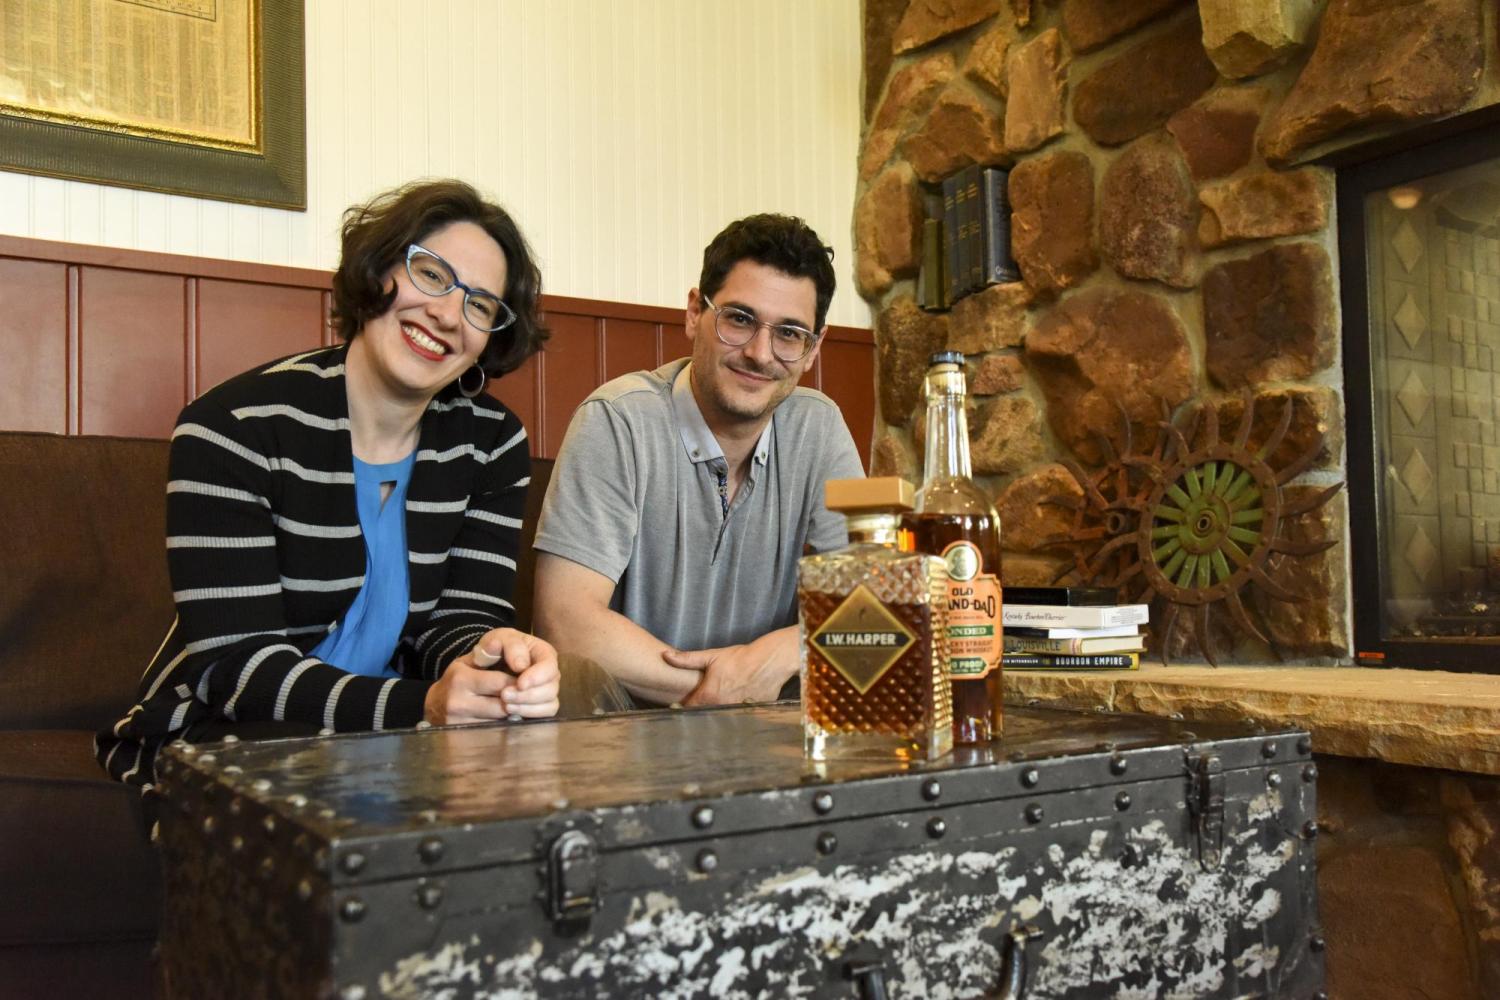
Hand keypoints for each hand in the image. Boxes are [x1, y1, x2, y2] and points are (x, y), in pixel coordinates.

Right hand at [424, 628, 560, 724]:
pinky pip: (493, 734)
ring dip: (512, 716)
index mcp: (460, 679)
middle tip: (526, 697)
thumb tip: (507, 648)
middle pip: (503, 705)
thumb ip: (490, 653)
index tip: (525, 682)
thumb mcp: (469, 661)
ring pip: (500, 722)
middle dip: (517, 701)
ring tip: (516, 708)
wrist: (434, 706)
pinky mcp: (462, 739)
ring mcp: (459, 723)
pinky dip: (503, 727)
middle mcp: (457, 702)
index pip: (501, 683)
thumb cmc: (459, 679)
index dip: (518, 682)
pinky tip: (505, 720)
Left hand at [662, 629, 796, 706]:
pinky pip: (738, 719)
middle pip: (703, 716)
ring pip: (721, 719)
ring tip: (717, 707)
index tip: (678, 706)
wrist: (770, 661)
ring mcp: (735, 713)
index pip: (688, 710)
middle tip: (699, 706)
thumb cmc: (741, 658)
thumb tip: (665, 655)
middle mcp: (720, 707)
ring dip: (717, 716)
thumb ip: (687, 659)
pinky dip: (734, 716)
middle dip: (699, 713)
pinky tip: (735, 707)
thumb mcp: (712, 656)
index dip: (681, 709)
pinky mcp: (750, 714)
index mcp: (708, 696)